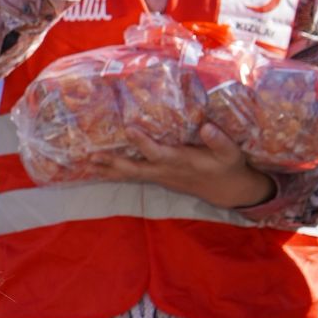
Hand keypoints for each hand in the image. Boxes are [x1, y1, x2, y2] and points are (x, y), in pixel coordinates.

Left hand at [90, 124, 275, 210]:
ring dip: (109, 169)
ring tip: (87, 163)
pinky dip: (117, 172)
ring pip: (131, 174)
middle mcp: (166, 171)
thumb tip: (207, 127)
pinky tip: (100, 167)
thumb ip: (220, 141)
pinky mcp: (158, 177)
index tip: (129, 128)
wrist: (228, 191)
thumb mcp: (231, 154)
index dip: (143, 142)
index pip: (159, 152)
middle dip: (115, 163)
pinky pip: (134, 175)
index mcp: (182, 161)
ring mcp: (160, 176)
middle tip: (93, 157)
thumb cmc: (228, 167)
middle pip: (136, 169)